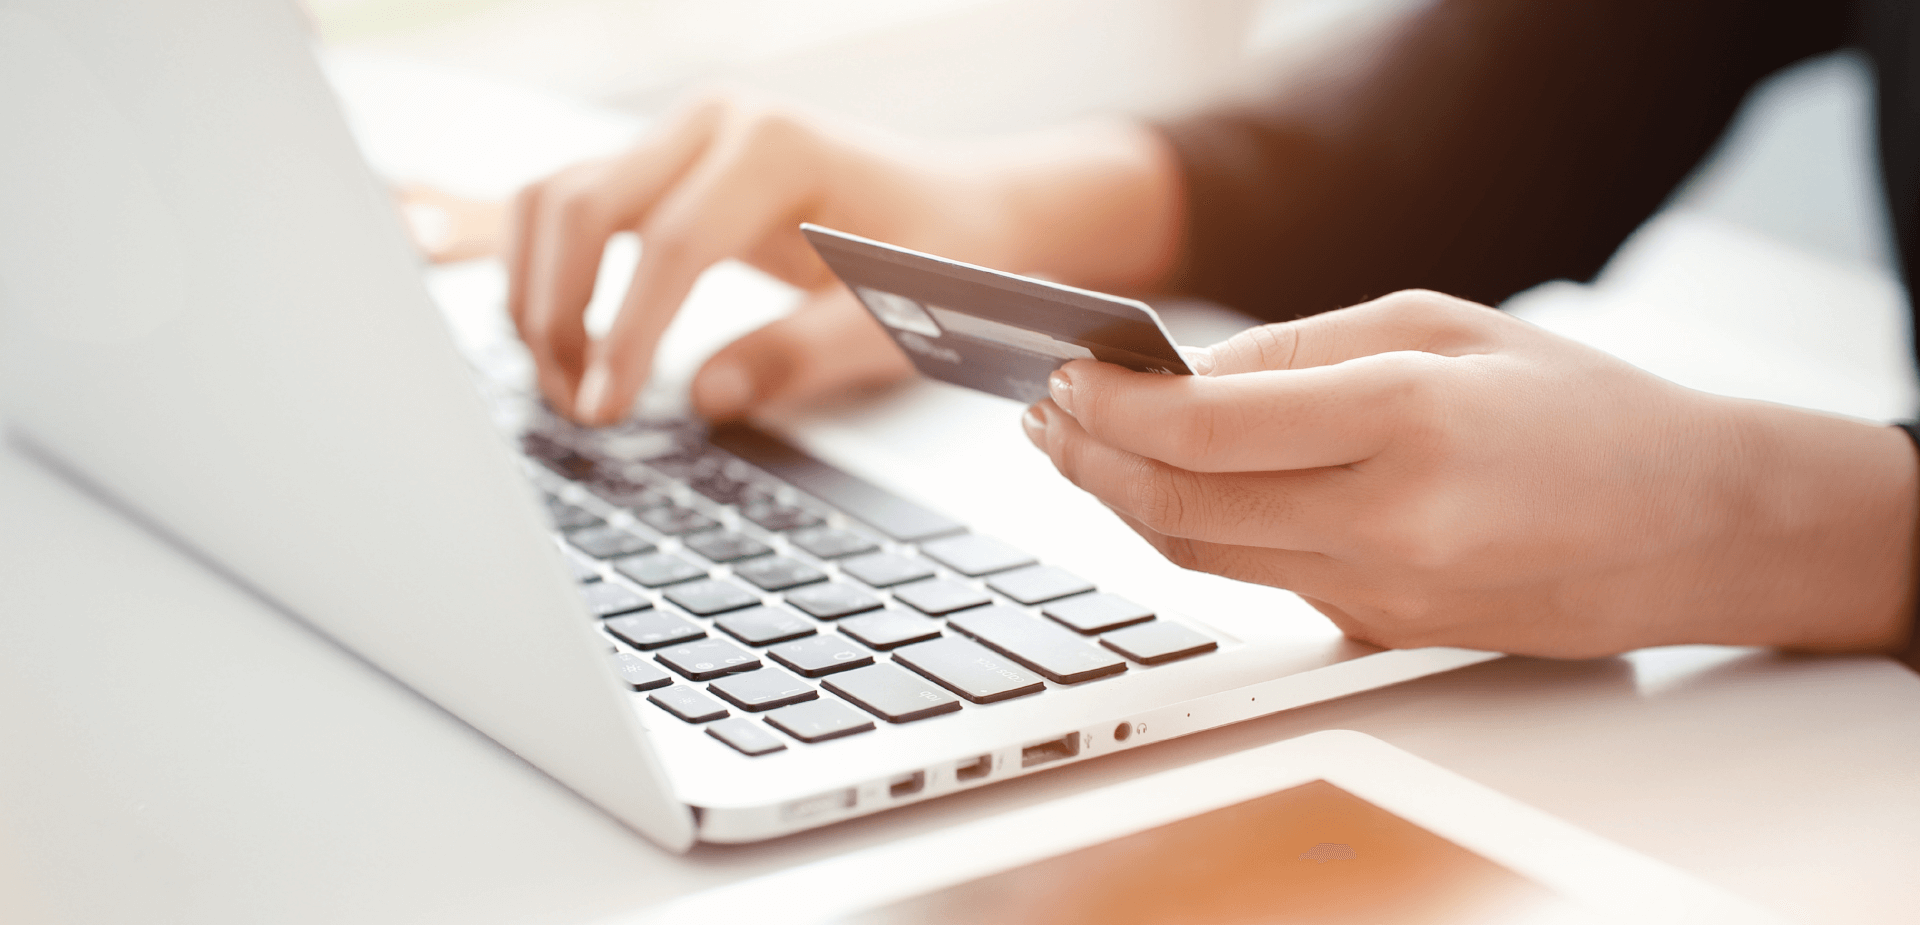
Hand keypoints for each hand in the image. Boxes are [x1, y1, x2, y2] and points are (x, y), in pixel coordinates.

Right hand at [506, 91, 1181, 423]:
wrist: (965, 210)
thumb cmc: (942, 258)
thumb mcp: (896, 316)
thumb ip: (805, 355)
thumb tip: (708, 397)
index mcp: (777, 148)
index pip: (670, 245)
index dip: (626, 336)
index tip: (605, 411)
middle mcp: (715, 123)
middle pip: (582, 207)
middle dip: (559, 314)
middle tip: (578, 410)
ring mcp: (681, 138)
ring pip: (555, 200)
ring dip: (537, 294)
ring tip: (565, 385)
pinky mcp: (662, 167)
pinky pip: (570, 207)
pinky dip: (546, 273)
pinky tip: (567, 345)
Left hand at [1023, 290, 1917, 657]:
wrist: (1693, 525)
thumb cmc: (1580, 408)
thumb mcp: (1440, 326)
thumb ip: (1299, 348)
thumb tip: (1183, 376)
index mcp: (1404, 422)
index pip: (1202, 428)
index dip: (1110, 404)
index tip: (1064, 374)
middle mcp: (1387, 523)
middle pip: (1177, 507)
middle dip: (1089, 459)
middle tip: (1044, 416)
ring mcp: (1383, 594)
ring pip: (1201, 558)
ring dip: (1122, 503)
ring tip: (1078, 450)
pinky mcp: (1382, 634)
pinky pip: (1256, 585)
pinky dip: (1193, 537)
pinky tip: (1164, 494)